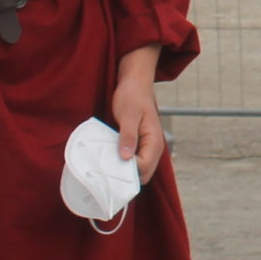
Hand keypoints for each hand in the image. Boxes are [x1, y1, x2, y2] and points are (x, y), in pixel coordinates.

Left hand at [112, 44, 165, 181]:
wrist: (135, 83)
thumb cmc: (133, 96)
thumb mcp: (128, 115)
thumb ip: (128, 136)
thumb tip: (126, 157)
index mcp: (155, 140)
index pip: (144, 167)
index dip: (127, 172)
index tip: (109, 170)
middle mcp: (154, 147)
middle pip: (144, 173)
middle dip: (127, 176)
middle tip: (106, 173)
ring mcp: (148, 146)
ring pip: (140, 169)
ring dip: (125, 171)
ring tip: (107, 168)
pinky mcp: (140, 145)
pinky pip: (135, 161)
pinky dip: (124, 164)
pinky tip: (111, 161)